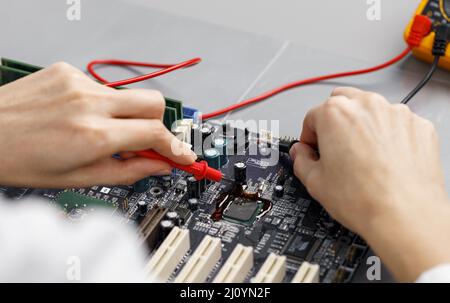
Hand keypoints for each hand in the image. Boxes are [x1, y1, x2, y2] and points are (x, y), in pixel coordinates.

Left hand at [0, 62, 195, 187]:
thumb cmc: (18, 160)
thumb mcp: (77, 179)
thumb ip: (126, 171)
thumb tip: (157, 166)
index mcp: (92, 135)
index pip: (155, 135)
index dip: (176, 148)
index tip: (184, 156)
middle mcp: (89, 103)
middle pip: (155, 103)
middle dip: (159, 125)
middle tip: (146, 144)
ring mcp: (79, 83)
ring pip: (129, 97)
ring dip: (128, 117)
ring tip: (105, 134)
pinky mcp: (68, 71)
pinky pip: (104, 88)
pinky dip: (104, 105)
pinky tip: (83, 117)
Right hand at [290, 87, 449, 280]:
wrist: (405, 216)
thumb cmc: (363, 199)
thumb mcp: (315, 182)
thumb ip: (301, 160)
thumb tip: (301, 154)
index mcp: (335, 114)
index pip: (312, 116)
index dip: (309, 137)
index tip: (313, 151)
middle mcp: (366, 106)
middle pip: (342, 103)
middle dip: (334, 122)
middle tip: (335, 148)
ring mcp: (396, 113)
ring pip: (371, 110)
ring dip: (363, 126)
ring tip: (363, 157)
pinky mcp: (419, 126)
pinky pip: (397, 124)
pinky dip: (389, 136)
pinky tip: (385, 160)